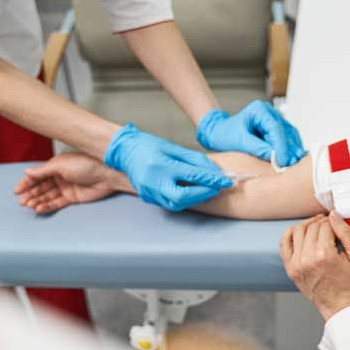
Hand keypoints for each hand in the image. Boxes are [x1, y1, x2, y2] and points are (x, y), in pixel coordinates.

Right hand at [14, 153, 119, 213]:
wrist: (106, 174)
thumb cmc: (87, 164)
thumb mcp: (60, 165)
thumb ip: (43, 170)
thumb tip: (28, 172)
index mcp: (56, 165)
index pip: (37, 175)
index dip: (26, 182)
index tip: (17, 191)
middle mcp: (60, 176)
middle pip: (41, 187)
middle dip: (31, 194)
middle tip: (22, 201)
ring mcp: (66, 187)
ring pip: (47, 196)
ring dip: (37, 201)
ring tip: (29, 205)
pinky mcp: (72, 197)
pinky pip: (56, 203)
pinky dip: (47, 206)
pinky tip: (39, 208)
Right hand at [104, 123, 232, 211]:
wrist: (124, 151)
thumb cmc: (148, 145)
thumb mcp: (172, 147)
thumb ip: (193, 159)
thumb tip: (213, 170)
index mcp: (160, 165)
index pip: (191, 175)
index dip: (211, 179)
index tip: (225, 180)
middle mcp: (153, 181)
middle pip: (184, 197)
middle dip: (203, 193)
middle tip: (217, 188)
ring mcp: (149, 192)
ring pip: (177, 204)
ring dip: (195, 198)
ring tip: (207, 190)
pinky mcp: (148, 198)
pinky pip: (169, 203)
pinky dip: (184, 200)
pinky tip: (191, 193)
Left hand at [196, 101, 306, 167]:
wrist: (219, 133)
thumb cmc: (225, 134)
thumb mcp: (240, 142)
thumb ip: (257, 148)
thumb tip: (274, 157)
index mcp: (259, 110)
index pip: (275, 128)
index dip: (281, 146)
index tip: (283, 160)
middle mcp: (269, 112)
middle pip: (285, 131)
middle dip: (289, 148)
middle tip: (292, 163)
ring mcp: (273, 119)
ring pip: (288, 134)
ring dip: (292, 148)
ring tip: (295, 162)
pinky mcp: (274, 129)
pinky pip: (286, 138)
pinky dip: (289, 148)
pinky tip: (293, 157)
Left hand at [279, 212, 349, 320]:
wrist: (339, 305)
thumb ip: (347, 233)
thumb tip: (335, 215)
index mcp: (325, 255)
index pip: (325, 226)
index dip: (333, 222)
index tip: (337, 224)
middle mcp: (307, 259)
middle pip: (311, 227)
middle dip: (321, 222)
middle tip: (329, 225)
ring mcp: (296, 264)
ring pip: (297, 231)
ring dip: (308, 225)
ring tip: (317, 227)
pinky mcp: (290, 268)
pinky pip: (284, 244)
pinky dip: (290, 234)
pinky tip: (300, 233)